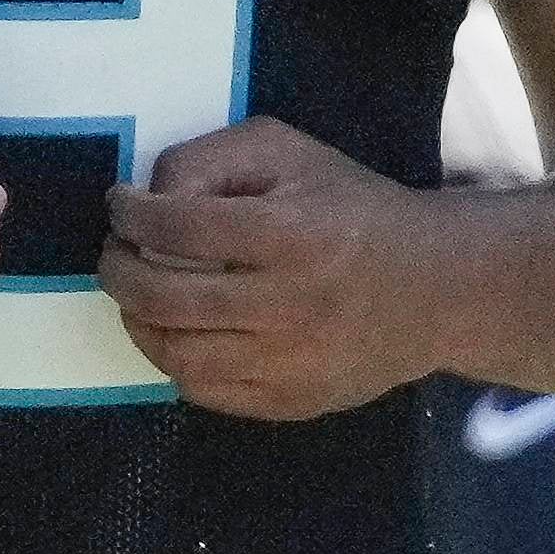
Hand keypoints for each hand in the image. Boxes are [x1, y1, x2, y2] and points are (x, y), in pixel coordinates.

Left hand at [100, 114, 471, 420]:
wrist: (439, 290)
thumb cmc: (357, 211)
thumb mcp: (294, 154)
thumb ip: (215, 158)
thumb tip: (153, 198)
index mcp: (291, 233)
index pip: (176, 226)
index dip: (130, 213)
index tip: (121, 205)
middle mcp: (289, 304)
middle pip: (164, 296)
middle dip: (118, 270)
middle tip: (116, 253)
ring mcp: (290, 362)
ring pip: (176, 353)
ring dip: (137, 320)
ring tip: (139, 297)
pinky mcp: (292, 400)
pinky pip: (205, 390)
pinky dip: (175, 360)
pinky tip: (180, 332)